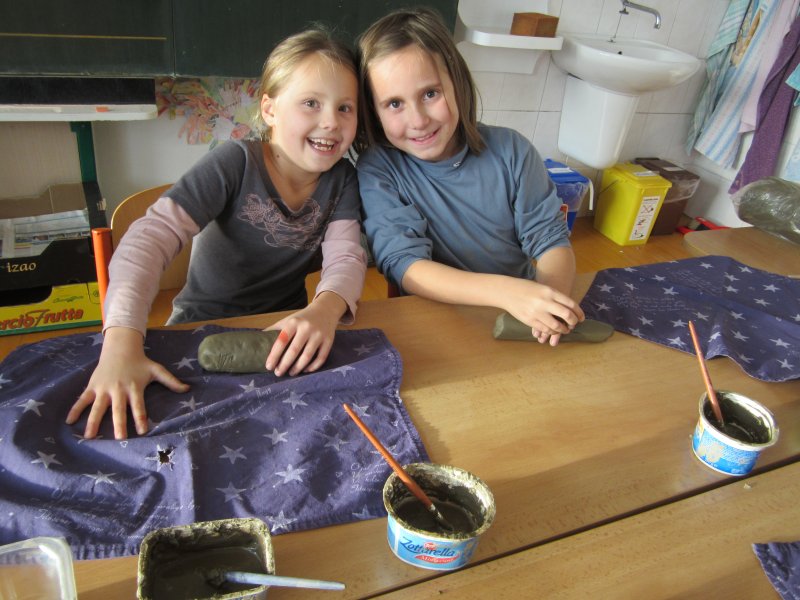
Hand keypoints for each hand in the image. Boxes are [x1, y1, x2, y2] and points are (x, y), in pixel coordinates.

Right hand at [65, 327, 188, 439]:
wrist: (120, 348)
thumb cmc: (140, 362)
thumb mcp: (157, 369)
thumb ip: (171, 381)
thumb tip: (188, 388)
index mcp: (134, 388)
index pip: (139, 406)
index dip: (141, 418)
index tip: (143, 431)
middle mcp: (118, 389)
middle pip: (118, 410)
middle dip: (119, 424)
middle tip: (119, 439)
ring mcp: (104, 389)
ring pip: (98, 407)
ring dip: (93, 422)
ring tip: (89, 437)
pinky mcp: (92, 387)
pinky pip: (82, 400)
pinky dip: (75, 410)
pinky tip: (69, 422)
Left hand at [265, 291, 345, 375]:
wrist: (325, 310)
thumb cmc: (302, 318)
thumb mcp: (288, 320)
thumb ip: (275, 329)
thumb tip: (257, 340)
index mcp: (294, 322)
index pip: (282, 340)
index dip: (274, 355)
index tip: (269, 366)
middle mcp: (307, 328)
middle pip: (294, 350)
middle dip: (284, 364)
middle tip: (278, 373)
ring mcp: (319, 334)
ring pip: (307, 356)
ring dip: (297, 368)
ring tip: (290, 373)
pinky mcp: (329, 341)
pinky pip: (321, 358)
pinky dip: (313, 367)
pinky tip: (305, 370)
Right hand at [503, 278, 584, 346]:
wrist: (507, 291)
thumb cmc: (527, 288)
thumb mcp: (543, 288)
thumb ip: (555, 297)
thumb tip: (569, 309)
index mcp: (550, 291)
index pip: (571, 304)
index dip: (579, 312)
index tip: (581, 318)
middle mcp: (545, 302)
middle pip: (567, 315)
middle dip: (573, 322)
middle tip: (574, 324)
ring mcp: (537, 312)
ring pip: (556, 326)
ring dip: (563, 330)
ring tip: (565, 330)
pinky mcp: (530, 320)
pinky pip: (545, 329)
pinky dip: (551, 331)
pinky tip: (553, 330)